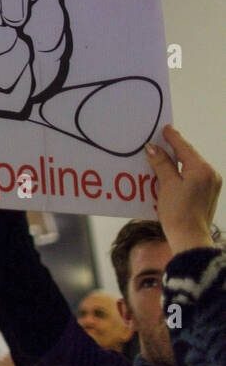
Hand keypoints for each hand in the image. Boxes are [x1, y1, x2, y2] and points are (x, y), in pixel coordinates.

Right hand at [145, 125, 220, 253]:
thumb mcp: (166, 185)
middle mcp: (211, 174)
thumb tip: (153, 148)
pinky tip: (171, 173)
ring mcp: (212, 184)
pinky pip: (194, 176)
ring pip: (191, 166)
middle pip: (190, 156)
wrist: (190, 237)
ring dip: (177, 161)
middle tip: (161, 141)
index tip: (165, 128)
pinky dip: (181, 172)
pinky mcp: (208, 193)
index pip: (185, 148)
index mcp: (202, 169)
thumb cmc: (178, 212)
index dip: (173, 137)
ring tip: (162, 157)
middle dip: (175, 149)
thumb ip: (161, 164)